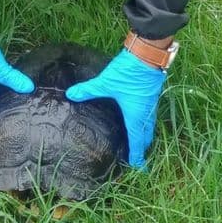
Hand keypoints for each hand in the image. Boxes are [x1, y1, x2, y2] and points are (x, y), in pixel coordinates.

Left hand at [66, 49, 166, 167]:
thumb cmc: (129, 71)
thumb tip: (70, 94)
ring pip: (149, 125)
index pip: (138, 142)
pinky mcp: (150, 95)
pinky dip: (144, 123)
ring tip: (135, 143)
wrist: (147, 54)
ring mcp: (150, 104)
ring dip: (143, 135)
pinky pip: (149, 115)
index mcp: (136, 116)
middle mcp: (146, 113)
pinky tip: (136, 119)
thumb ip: (88, 90)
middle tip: (135, 158)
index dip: (137, 156)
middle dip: (141, 148)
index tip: (138, 168)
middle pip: (146, 136)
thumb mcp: (106, 82)